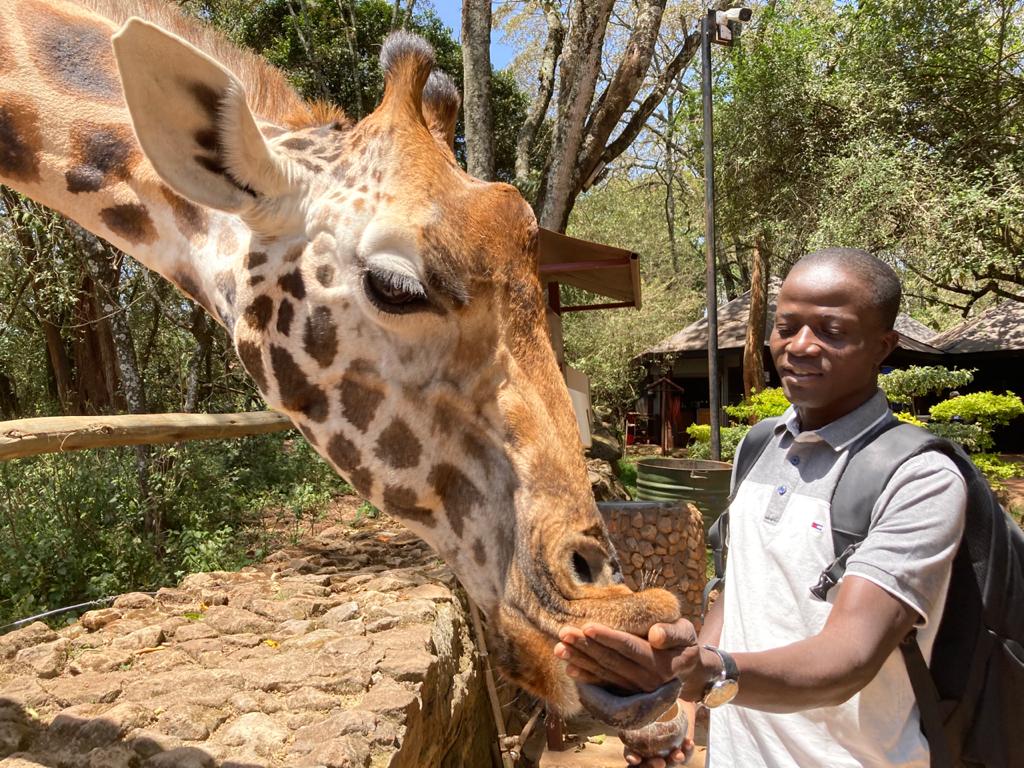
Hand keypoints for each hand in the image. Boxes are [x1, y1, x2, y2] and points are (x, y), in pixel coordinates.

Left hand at [553, 619, 701, 694]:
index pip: (630, 648)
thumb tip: (655, 635)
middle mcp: (646, 680)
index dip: (609, 638)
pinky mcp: (626, 693)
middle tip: (564, 632)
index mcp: (660, 663)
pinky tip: (569, 669)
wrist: (688, 671)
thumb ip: (673, 633)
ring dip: (580, 661)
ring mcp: (634, 689)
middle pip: (611, 661)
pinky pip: (603, 685)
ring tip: (559, 648)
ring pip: (603, 673)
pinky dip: (586, 678)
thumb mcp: (686, 633)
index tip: (588, 626)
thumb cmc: (684, 644)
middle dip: (585, 647)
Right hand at [620, 700, 695, 766]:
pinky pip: (685, 757)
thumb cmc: (656, 699)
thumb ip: (640, 698)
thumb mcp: (646, 698)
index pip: (631, 753)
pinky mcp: (681, 752)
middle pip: (648, 763)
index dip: (631, 758)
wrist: (677, 701)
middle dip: (652, 765)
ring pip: (667, 764)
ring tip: (678, 754)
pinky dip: (687, 751)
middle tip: (660, 762)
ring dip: (672, 762)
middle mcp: (650, 750)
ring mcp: (666, 752)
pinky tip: (689, 742)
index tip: (635, 758)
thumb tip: (631, 690)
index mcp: (636, 741)